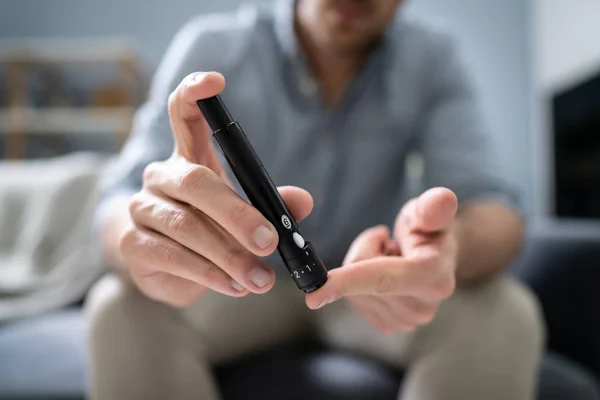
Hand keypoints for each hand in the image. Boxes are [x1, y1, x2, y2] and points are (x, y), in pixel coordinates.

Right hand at [119, 72, 312, 306]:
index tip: (216, 82)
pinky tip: (233, 286)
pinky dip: (210, 274)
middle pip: (195, 181)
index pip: (183, 113)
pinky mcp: (134, 245)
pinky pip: (174, 257)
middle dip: (237, 213)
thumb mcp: (242, 213)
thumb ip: (272, 205)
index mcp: (189, 158)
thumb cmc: (208, 229)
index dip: (196, 94)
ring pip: (187, 226)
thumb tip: (302, 202)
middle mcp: (161, 176)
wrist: (162, 267)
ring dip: (230, 256)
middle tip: (270, 242)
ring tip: (261, 280)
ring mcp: (142, 209)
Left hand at [306, 188, 457, 333]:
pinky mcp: (389, 326)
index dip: (348, 282)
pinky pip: (354, 300)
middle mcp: (422, 307)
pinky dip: (360, 285)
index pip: (384, 278)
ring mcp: (405, 321)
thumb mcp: (431, 209)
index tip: (313, 295)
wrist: (437, 256)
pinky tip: (383, 277)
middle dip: (364, 251)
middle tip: (388, 241)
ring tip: (390, 259)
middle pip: (361, 277)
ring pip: (354, 290)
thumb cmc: (429, 227)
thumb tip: (442, 199)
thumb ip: (434, 205)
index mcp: (434, 276)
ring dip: (362, 268)